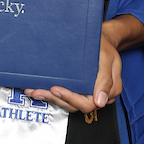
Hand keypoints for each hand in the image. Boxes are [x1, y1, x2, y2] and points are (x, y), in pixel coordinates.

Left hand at [24, 14, 143, 111]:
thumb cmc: (105, 46)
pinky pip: (66, 97)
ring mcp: (88, 93)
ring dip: (51, 98)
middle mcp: (98, 94)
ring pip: (69, 103)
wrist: (103, 38)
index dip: (71, 98)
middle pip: (77, 105)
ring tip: (35, 91)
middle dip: (56, 99)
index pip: (88, 102)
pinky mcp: (79, 90)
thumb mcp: (107, 58)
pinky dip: (52, 94)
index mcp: (108, 89)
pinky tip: (40, 90)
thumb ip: (105, 79)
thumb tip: (100, 102)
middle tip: (39, 91)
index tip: (56, 90)